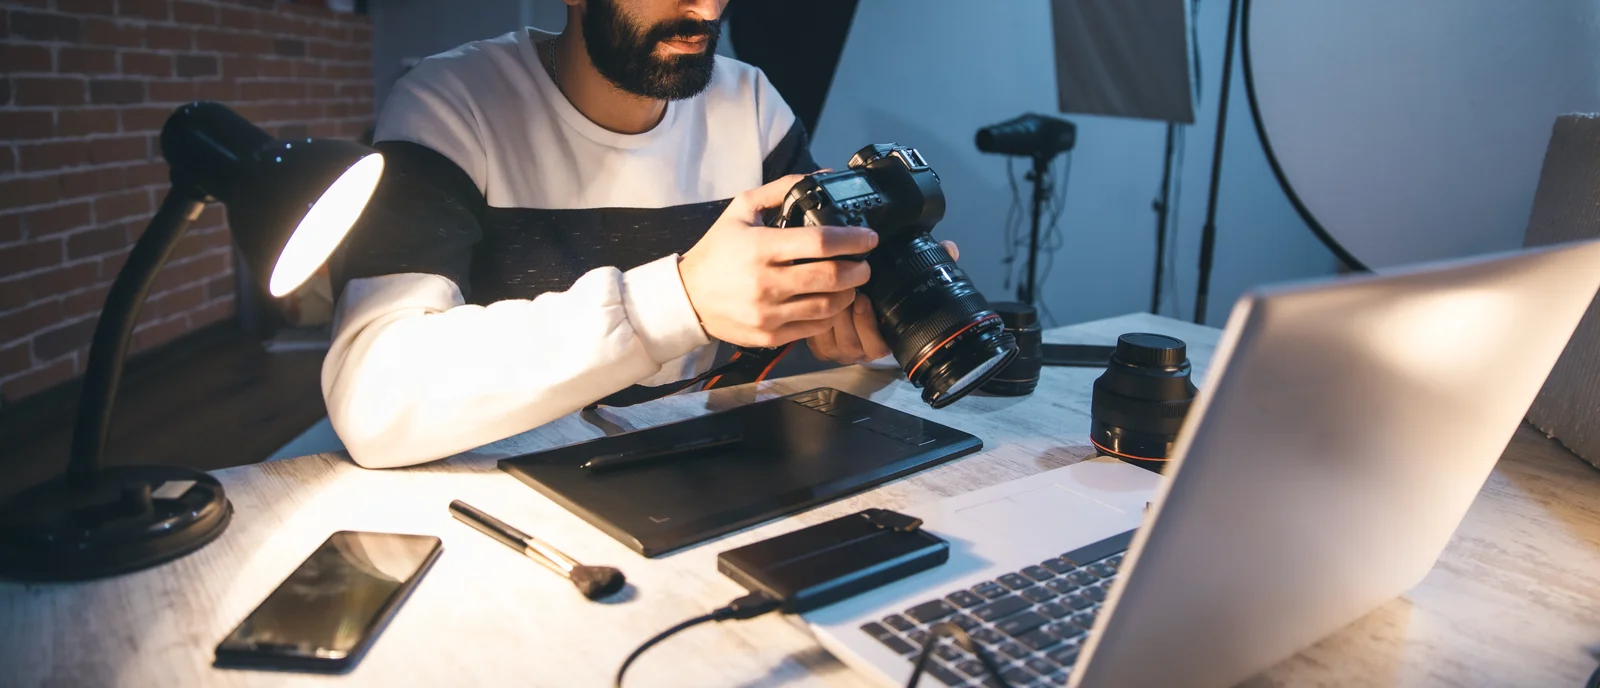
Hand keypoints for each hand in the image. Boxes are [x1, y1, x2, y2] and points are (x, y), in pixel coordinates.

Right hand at [678, 174, 878, 347]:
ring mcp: (768, 313)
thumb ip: (781, 189)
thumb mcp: (742, 209)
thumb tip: (821, 176)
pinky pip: (815, 327)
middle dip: (859, 269)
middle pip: (831, 277)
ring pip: (828, 306)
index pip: (820, 243)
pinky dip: (831, 314)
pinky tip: (831, 302)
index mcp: (760, 247)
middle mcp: (765, 282)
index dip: (852, 240)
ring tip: (850, 282)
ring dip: (849, 293)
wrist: (687, 297)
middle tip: (864, 262)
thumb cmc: (717, 251)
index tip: (868, 238)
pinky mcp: (770, 335)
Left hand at [808, 240, 958, 363]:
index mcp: (885, 340)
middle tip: (840, 288)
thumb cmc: (884, 294)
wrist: (860, 307)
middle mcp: (862, 350)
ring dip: (828, 315)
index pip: (878, 344)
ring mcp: (840, 351)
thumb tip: (949, 248)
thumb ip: (932, 264)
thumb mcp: (905, 279)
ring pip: (831, 340)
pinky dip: (815, 322)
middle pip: (850, 341)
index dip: (868, 323)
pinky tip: (816, 300)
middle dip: (845, 314)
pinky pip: (816, 341)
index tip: (864, 299)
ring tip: (828, 291)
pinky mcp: (820, 348)